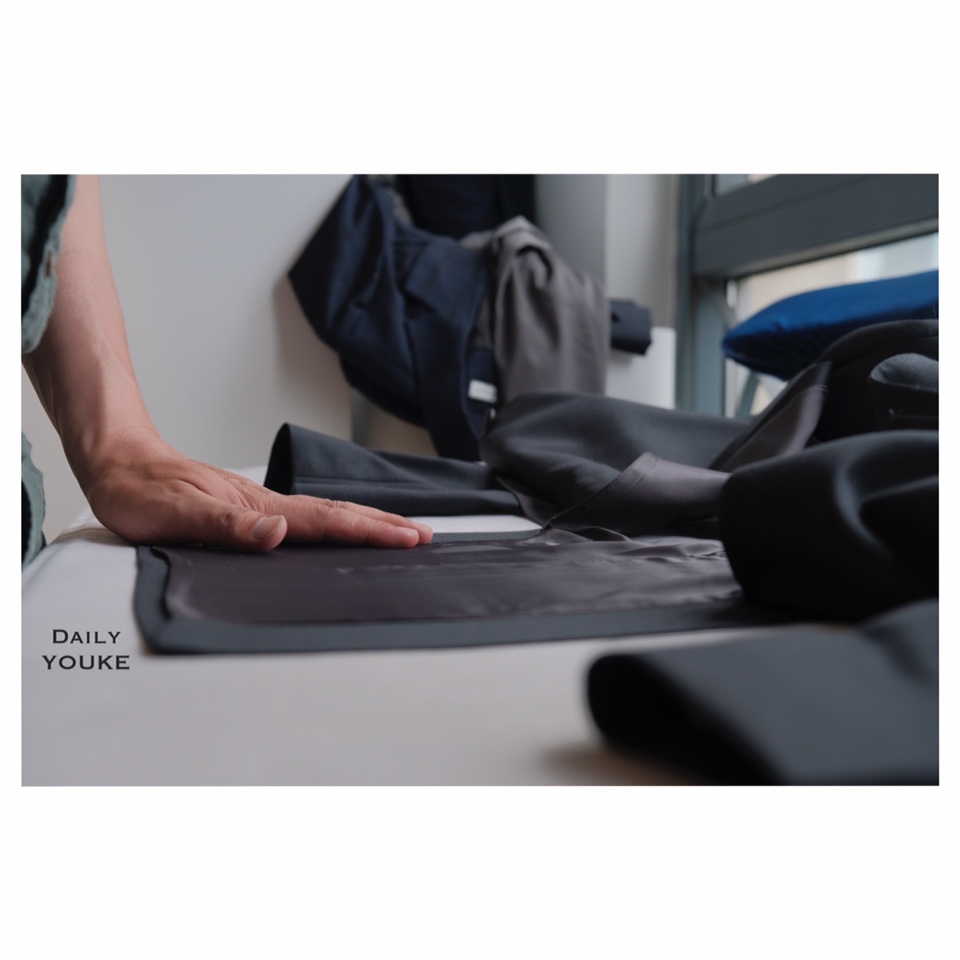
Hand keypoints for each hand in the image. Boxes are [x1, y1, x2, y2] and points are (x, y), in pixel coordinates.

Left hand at [83, 434, 432, 551]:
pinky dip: (338, 523)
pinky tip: (342, 529)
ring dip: (368, 522)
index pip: (325, 520)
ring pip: (327, 514)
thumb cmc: (141, 491)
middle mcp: (267, 504)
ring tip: (400, 530)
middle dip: (384, 524)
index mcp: (258, 506)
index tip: (407, 537)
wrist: (120, 462)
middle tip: (425, 534)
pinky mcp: (251, 509)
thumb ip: (227, 524)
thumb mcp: (176, 515)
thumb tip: (277, 534)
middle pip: (337, 513)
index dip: (369, 530)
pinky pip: (308, 517)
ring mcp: (262, 504)